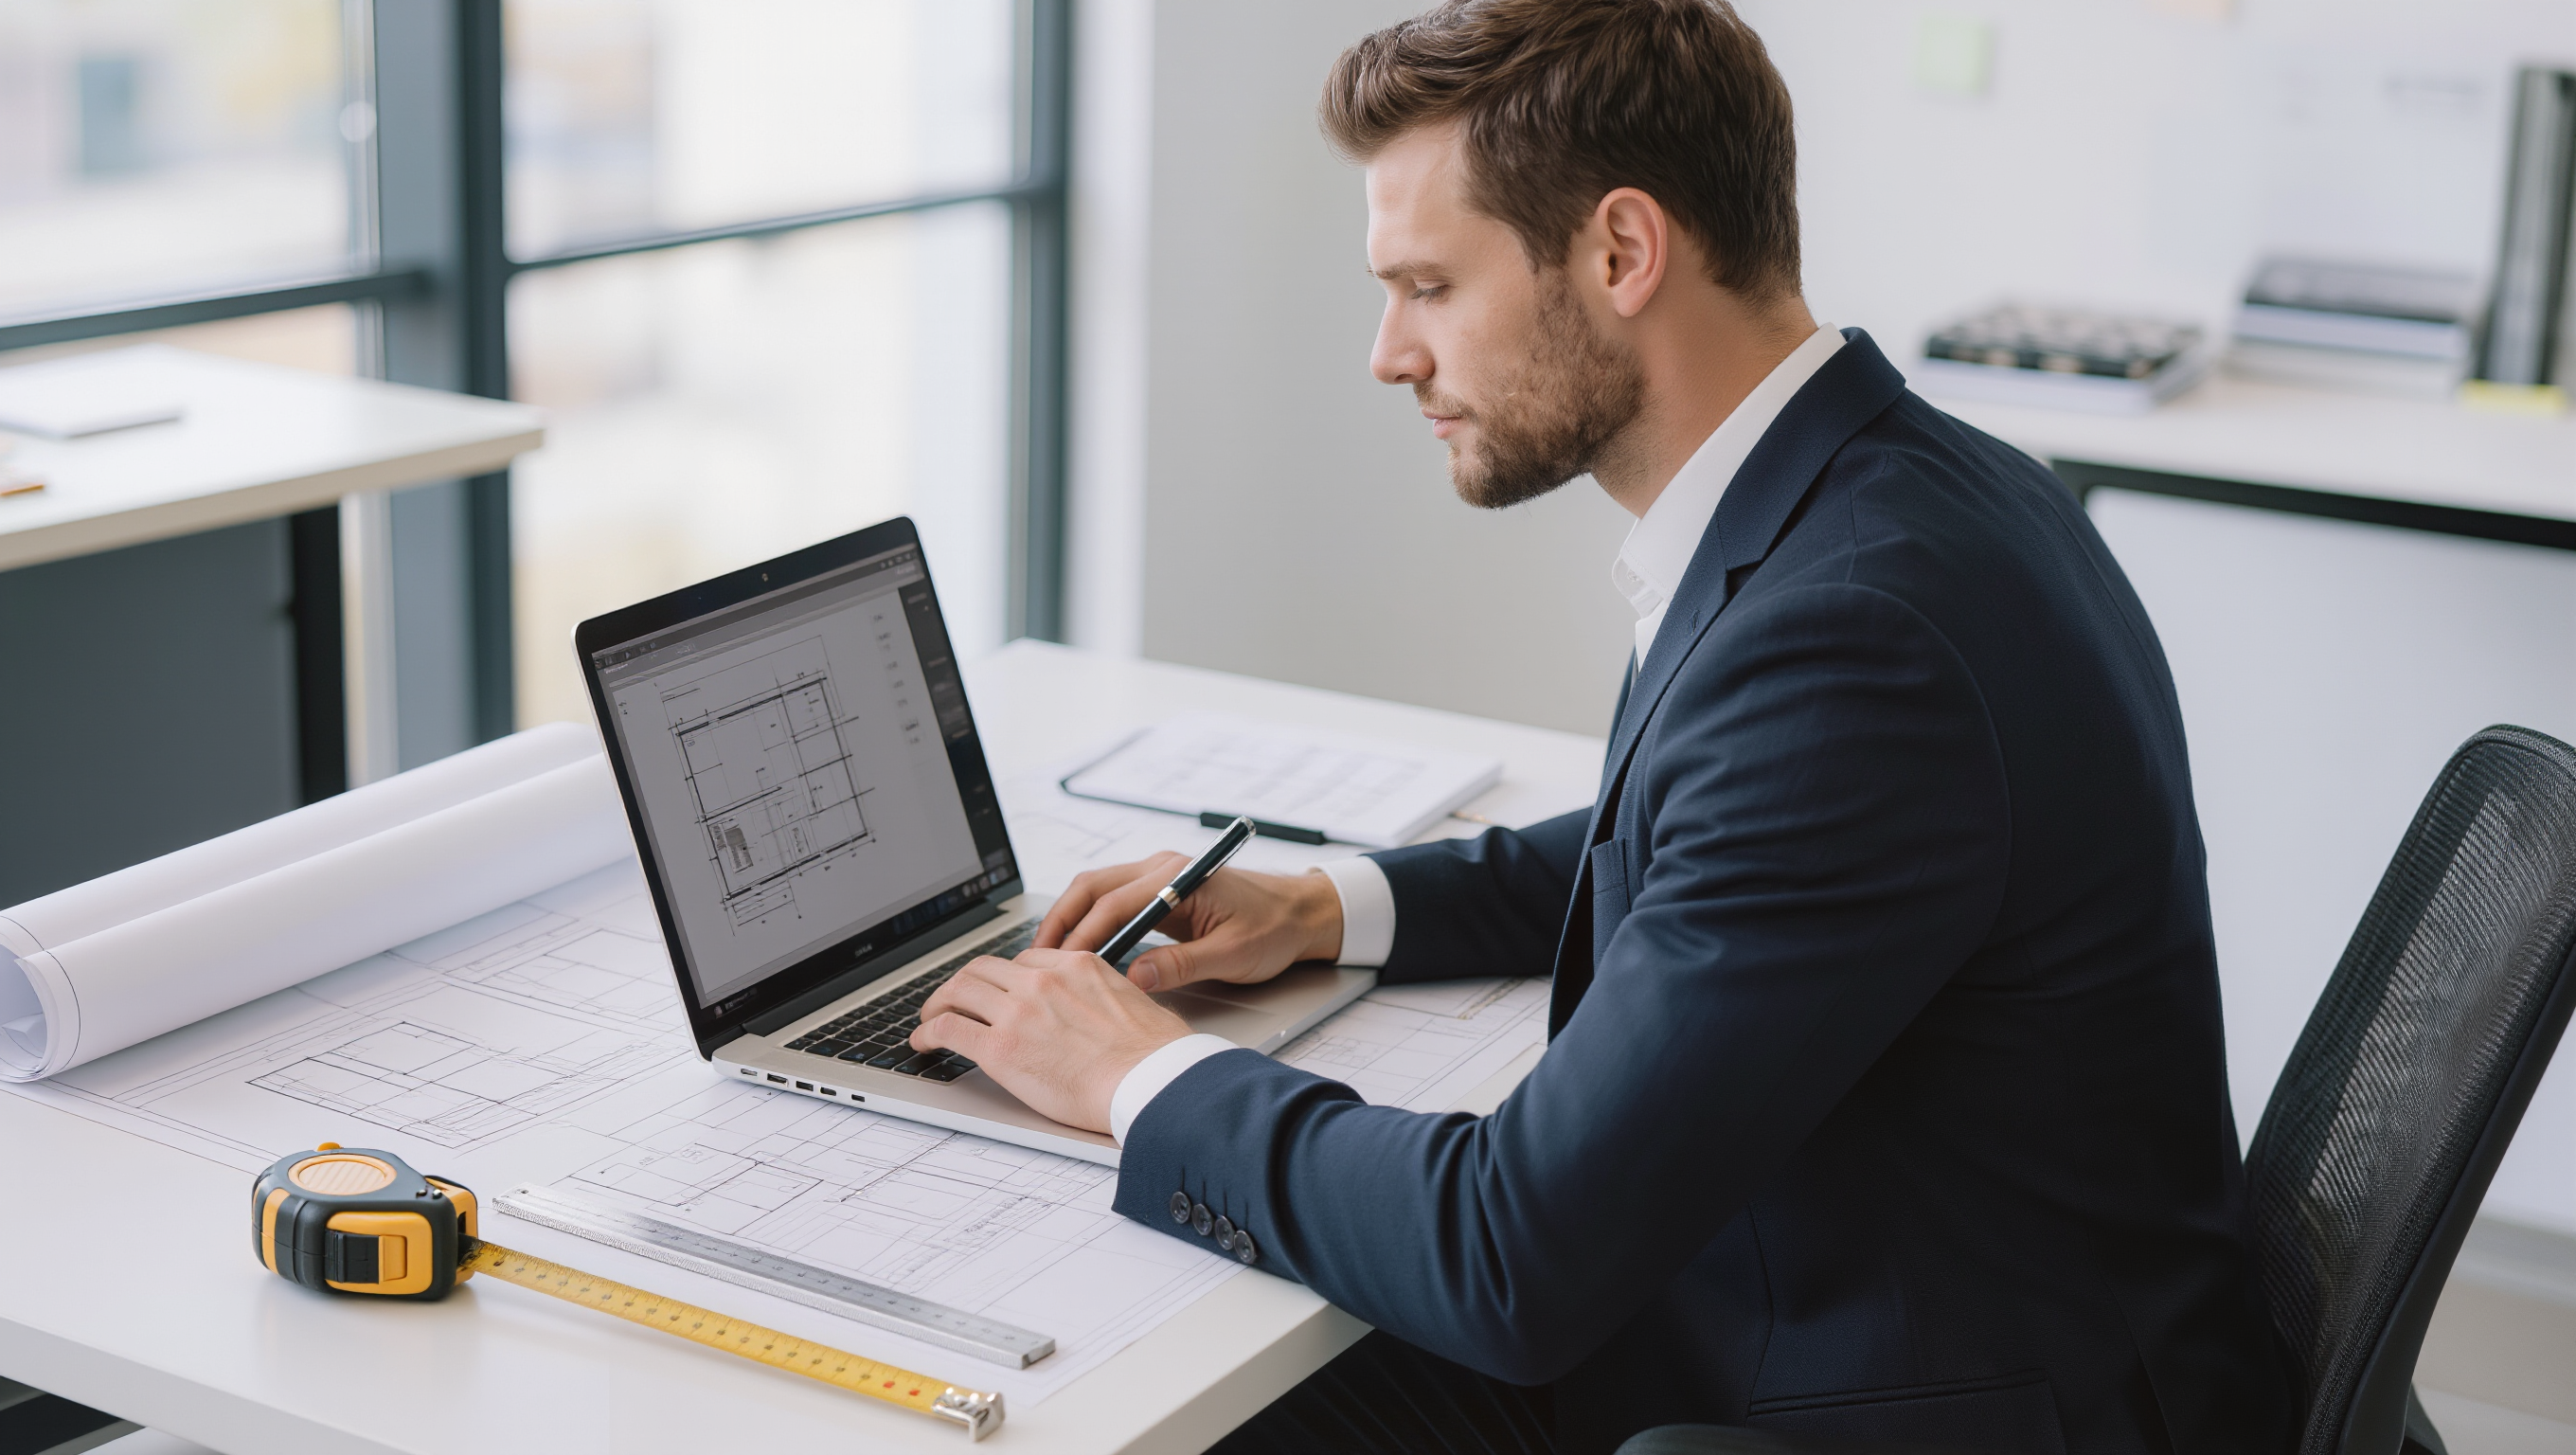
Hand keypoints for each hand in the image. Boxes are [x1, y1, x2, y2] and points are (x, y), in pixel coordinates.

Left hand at [910, 949, 1192, 1132]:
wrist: (1150, 1081)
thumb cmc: (1155, 1055)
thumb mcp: (1136, 1002)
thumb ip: (1107, 995)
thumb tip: (1106, 1007)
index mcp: (1077, 965)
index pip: (1023, 961)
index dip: (1002, 979)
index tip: (995, 993)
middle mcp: (1043, 980)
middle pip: (983, 969)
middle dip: (962, 985)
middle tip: (952, 1002)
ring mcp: (1018, 1011)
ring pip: (958, 991)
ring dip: (937, 1005)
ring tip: (930, 1020)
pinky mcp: (1000, 1048)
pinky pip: (948, 1029)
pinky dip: (927, 1033)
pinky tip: (923, 1043)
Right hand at [1036, 856, 1344, 991]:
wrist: (1300, 913)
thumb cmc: (1274, 928)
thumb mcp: (1232, 955)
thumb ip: (1183, 965)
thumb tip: (1136, 979)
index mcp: (1179, 877)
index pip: (1115, 902)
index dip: (1084, 935)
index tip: (1062, 964)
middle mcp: (1163, 868)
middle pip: (1093, 887)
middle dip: (1061, 921)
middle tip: (1037, 959)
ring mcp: (1159, 876)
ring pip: (1096, 890)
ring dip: (1070, 920)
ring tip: (1048, 957)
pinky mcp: (1159, 890)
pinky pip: (1112, 900)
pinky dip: (1089, 921)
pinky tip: (1079, 951)